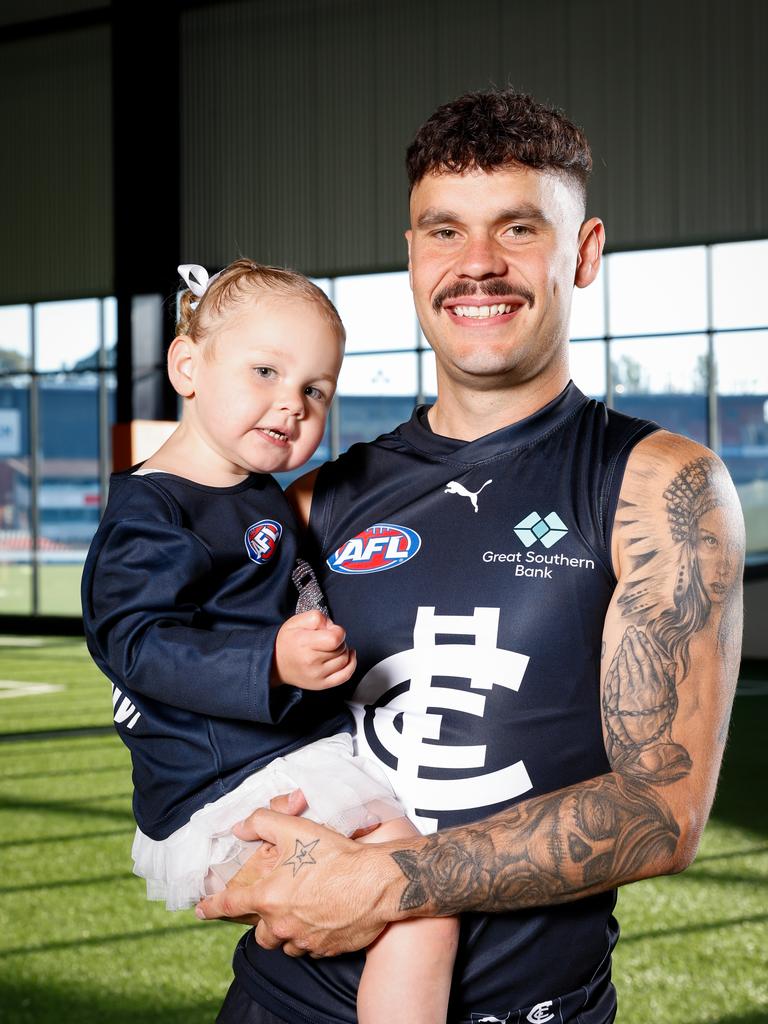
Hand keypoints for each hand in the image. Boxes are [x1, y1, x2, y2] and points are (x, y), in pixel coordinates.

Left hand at [195, 809, 395, 956]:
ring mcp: (304, 940)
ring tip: (301, 910)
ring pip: (285, 943)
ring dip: (287, 931)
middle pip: (260, 934)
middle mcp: (282, 924)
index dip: (212, 907)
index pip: (230, 905)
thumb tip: (240, 827)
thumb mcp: (294, 828)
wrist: (377, 882)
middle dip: (262, 922)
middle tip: (274, 906)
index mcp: (269, 897)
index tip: (201, 909)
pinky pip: (310, 947)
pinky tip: (322, 917)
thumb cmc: (336, 856)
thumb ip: (261, 823)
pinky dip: (310, 936)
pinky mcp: (326, 949)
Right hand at [273, 610, 356, 689]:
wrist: (275, 664)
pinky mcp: (321, 685)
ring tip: (330, 648)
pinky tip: (347, 656)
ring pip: (345, 660)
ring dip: (342, 651)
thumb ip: (316, 617)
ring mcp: (317, 676)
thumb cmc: (288, 641)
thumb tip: (332, 627)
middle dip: (338, 640)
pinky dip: (351, 664)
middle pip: (341, 648)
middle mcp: (311, 662)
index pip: (335, 638)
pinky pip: (345, 675)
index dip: (337, 631)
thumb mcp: (296, 621)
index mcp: (303, 643)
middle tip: (325, 639)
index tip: (329, 630)